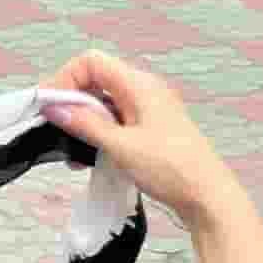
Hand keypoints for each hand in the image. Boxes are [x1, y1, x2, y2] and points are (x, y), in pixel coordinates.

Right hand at [44, 52, 253, 228]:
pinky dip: (98, 135)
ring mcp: (149, 112)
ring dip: (83, 122)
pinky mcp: (151, 132)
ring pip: (104, 104)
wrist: (212, 201)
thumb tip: (51, 106)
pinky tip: (88, 158)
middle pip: (96, 81)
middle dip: (71, 101)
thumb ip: (85, 124)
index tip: (50, 105)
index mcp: (139, 85)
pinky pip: (116, 123)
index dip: (66, 77)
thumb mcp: (121, 146)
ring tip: (70, 150)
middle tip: (54, 126)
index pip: (91, 61)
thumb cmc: (170, 167)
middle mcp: (144, 91)